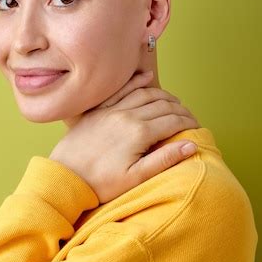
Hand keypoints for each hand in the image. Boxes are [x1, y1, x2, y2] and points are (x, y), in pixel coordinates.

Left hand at [49, 70, 200, 203]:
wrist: (65, 177)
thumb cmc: (100, 183)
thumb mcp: (135, 177)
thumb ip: (164, 160)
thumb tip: (191, 145)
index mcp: (139, 133)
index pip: (173, 121)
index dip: (189, 123)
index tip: (197, 128)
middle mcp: (127, 116)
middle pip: (162, 105)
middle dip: (180, 109)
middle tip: (189, 116)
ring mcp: (111, 110)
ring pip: (145, 93)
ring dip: (163, 95)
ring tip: (174, 102)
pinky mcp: (98, 111)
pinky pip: (121, 89)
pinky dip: (136, 82)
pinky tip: (146, 78)